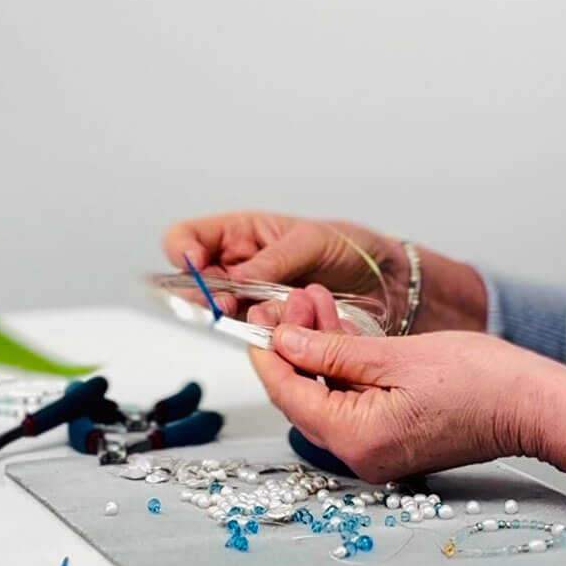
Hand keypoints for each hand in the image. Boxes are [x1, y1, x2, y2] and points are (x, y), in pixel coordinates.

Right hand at [160, 209, 406, 327]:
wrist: (383, 278)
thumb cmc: (347, 246)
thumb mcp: (309, 242)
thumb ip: (271, 261)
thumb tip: (237, 279)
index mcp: (241, 233)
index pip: (187, 239)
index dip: (183, 251)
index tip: (195, 264)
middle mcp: (239, 266)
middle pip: (195, 282)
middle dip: (203, 293)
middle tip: (222, 301)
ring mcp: (252, 297)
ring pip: (222, 311)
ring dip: (236, 315)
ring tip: (263, 311)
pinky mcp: (270, 324)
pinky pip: (250, 331)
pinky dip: (261, 332)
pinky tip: (279, 326)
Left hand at [246, 284, 543, 482]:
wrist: (533, 404)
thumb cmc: (480, 381)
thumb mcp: (394, 354)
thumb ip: (332, 351)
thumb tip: (285, 341)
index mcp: (357, 438)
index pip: (289, 394)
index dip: (268, 353)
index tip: (256, 320)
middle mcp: (362, 455)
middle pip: (305, 397)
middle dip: (293, 344)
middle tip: (290, 301)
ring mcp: (379, 451)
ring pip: (328, 396)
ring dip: (319, 350)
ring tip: (316, 301)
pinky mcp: (395, 439)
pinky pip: (353, 403)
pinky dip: (344, 367)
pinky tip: (341, 331)